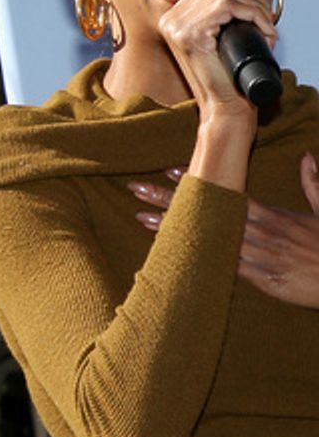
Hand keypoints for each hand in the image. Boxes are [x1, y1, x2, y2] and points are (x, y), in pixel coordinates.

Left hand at [132, 153, 318, 307]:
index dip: (197, 181)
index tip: (167, 169)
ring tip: (141, 217)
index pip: (227, 191)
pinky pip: (223, 267)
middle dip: (170, 200)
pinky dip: (197, 259)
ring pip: (208, 238)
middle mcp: (261, 232)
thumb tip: (306, 156)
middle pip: (208, 211)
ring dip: (174, 229)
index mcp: (273, 214)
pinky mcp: (263, 280)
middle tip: (136, 188)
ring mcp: (260, 256)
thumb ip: (314, 183)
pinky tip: (172, 255)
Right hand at [156, 0, 276, 116]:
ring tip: (266, 27)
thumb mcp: (235, 29)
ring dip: (257, 6)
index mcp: (176, 16)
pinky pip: (228, 5)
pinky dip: (253, 14)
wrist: (225, 106)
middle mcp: (171, 18)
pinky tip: (262, 31)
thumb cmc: (230, 74)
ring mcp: (176, 26)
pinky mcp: (189, 34)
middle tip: (266, 19)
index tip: (259, 9)